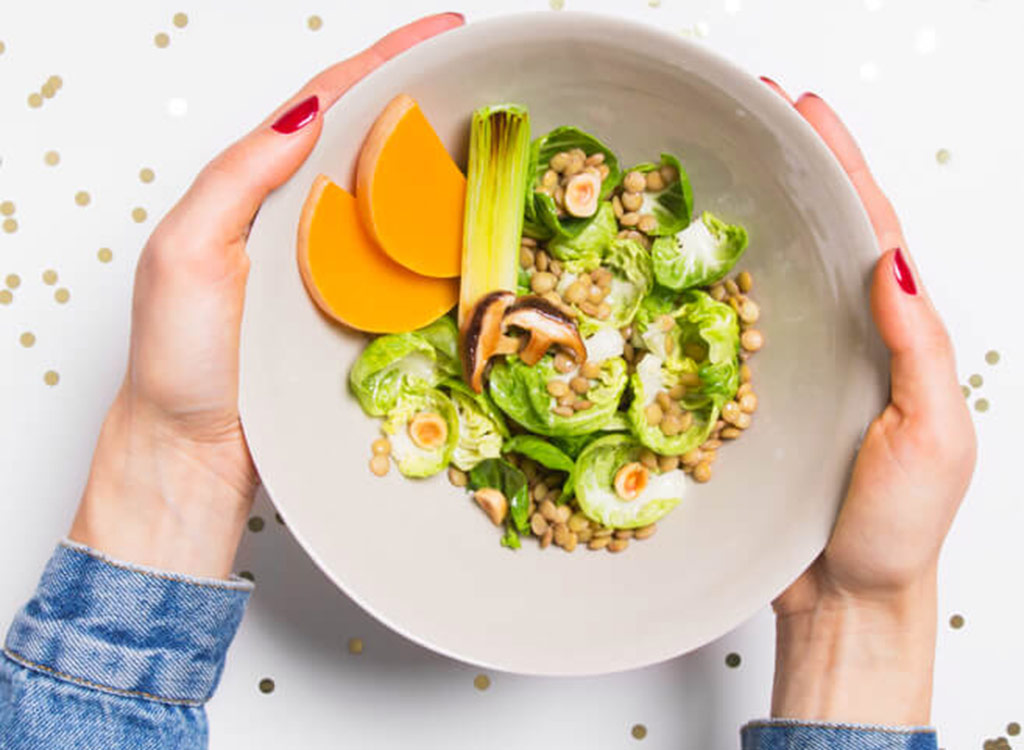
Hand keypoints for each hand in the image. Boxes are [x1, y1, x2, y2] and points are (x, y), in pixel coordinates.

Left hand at [69, 14, 464, 578]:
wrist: (196, 452)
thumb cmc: (181, 362)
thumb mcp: (184, 254)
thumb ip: (237, 178)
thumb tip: (307, 111)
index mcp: (255, 189)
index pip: (327, 102)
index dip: (383, 60)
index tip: (444, 33)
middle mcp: (300, 218)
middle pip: (370, 138)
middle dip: (425, 95)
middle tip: (485, 72)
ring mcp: (333, 264)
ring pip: (395, 196)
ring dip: (442, 160)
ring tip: (494, 132)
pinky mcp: (358, 311)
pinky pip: (406, 260)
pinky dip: (440, 235)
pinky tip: (472, 223)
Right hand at [761, 80, 976, 724]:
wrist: (844, 598)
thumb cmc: (897, 527)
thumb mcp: (933, 436)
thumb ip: (918, 349)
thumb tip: (890, 262)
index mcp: (895, 338)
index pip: (872, 231)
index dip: (842, 165)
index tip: (807, 111)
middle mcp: (842, 340)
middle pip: (816, 236)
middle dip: (789, 170)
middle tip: (749, 115)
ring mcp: (792, 368)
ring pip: (768, 278)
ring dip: (740, 219)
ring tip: (707, 167)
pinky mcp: (749, 400)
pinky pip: (722, 336)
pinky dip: (701, 294)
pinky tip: (674, 266)